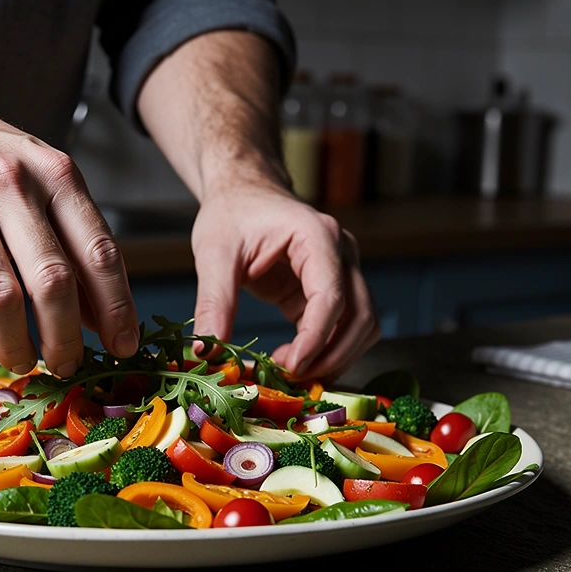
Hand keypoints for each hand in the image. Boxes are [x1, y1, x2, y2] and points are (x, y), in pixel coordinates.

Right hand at [0, 80, 138, 375]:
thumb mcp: (37, 176)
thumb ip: (70, 237)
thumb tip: (102, 315)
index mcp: (55, 173)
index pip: (99, 252)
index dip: (117, 309)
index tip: (123, 347)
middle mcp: (11, 184)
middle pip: (53, 283)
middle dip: (65, 338)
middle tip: (66, 364)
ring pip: (1, 299)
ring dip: (15, 345)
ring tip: (21, 360)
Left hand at [191, 182, 379, 378]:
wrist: (243, 193)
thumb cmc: (231, 214)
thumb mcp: (213, 253)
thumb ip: (214, 301)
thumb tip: (207, 350)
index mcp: (317, 235)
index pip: (332, 296)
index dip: (316, 338)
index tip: (290, 367)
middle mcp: (341, 252)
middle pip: (360, 316)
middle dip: (331, 355)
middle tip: (289, 378)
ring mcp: (343, 271)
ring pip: (363, 325)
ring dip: (337, 356)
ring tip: (291, 373)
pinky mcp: (331, 290)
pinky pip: (345, 327)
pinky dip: (328, 350)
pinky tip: (292, 360)